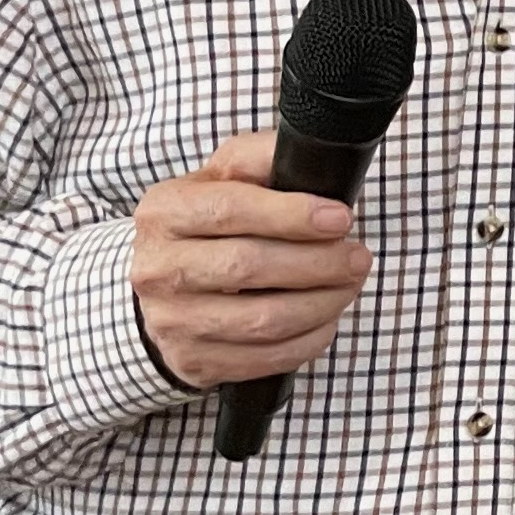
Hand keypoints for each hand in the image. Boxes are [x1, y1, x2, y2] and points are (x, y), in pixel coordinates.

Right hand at [129, 131, 371, 390]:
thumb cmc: (210, 224)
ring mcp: (170, 321)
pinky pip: (265, 359)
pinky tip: (326, 319)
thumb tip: (310, 154)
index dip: (291, 215)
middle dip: (318, 262)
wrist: (166, 284)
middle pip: (248, 267)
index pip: (230, 210)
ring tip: (349, 285)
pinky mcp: (193, 361)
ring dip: (322, 303)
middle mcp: (156, 268)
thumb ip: (259, 158)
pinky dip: (309, 340)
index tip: (340, 217)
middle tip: (357, 257)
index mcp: (163, 212)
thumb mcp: (223, 178)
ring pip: (262, 320)